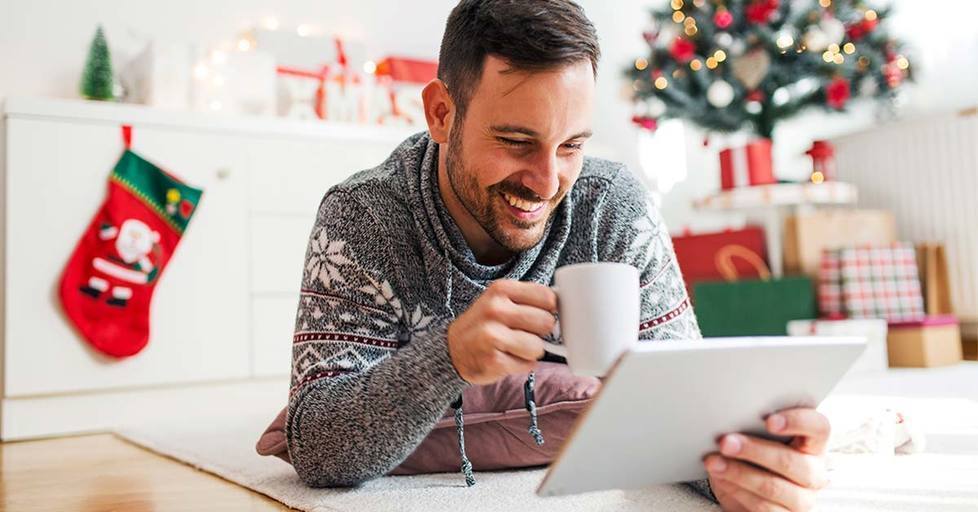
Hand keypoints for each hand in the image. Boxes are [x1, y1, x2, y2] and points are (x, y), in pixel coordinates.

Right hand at [447, 280, 556, 384]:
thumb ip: (528, 301)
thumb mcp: (500, 301)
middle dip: (540, 332)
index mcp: (501, 289)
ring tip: (512, 347)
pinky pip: (528, 365)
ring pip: (538, 347)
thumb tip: (565, 309)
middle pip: (546, 322)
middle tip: (523, 333)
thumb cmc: (484, 324)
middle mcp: (495, 309)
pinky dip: (521, 365)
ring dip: (531, 351)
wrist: (451, 350)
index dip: (550, 309)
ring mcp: (493, 336)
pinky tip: (505, 358)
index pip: (547, 297)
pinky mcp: (494, 361)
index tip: (540, 314)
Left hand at [704, 408, 830, 510]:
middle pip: (789, 461)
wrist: (749, 490)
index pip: (818, 427)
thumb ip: (755, 426)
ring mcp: (802, 499)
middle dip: (753, 450)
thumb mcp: (758, 437)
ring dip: (738, 473)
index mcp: (813, 444)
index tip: (769, 421)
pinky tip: (721, 479)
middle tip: (726, 442)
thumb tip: (730, 418)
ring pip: (772, 486)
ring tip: (714, 462)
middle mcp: (813, 472)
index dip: (797, 421)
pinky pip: (761, 506)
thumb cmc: (756, 455)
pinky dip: (736, 490)